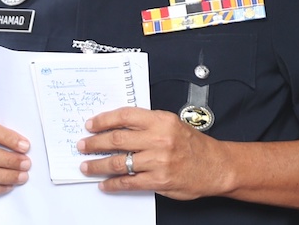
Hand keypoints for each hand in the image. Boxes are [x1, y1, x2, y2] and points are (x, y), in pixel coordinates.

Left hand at [76, 107, 230, 200]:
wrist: (216, 166)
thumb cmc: (195, 145)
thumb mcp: (172, 124)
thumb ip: (148, 124)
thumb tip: (118, 126)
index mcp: (161, 121)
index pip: (125, 116)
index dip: (103, 120)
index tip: (90, 124)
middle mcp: (158, 139)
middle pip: (116, 139)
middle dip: (94, 143)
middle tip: (82, 145)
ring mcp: (158, 161)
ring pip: (119, 162)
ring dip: (98, 165)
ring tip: (87, 166)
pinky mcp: (158, 181)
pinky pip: (129, 183)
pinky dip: (113, 183)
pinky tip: (104, 183)